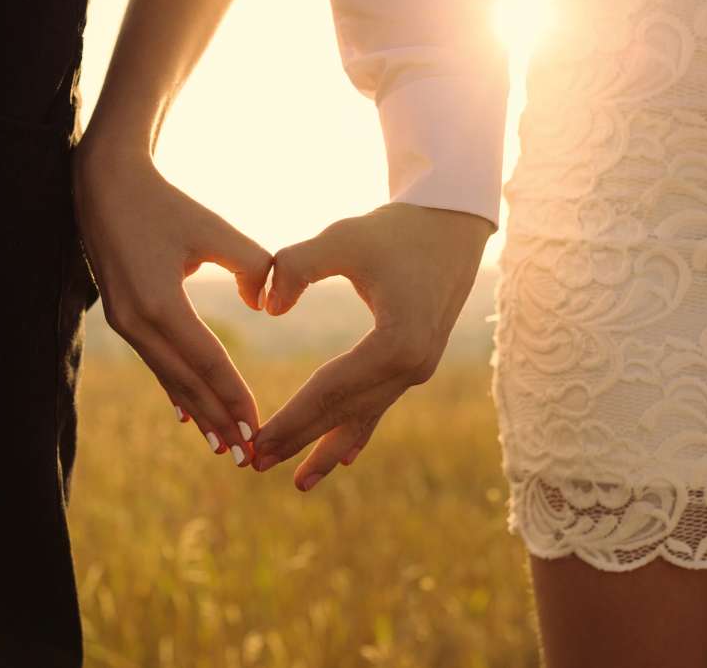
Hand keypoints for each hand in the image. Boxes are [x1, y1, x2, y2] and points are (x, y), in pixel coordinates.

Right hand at [73, 143, 271, 465]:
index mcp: (160, 302)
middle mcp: (136, 321)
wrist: (105, 186)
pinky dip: (175, 389)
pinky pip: (154, 362)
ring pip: (168, 377)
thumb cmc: (166, 204)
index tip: (258, 427)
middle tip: (247, 455)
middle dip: (217, 419)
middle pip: (185, 381)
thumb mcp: (214, 228)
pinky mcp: (122, 318)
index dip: (234, 395)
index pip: (207, 361)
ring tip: (222, 445)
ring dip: (197, 412)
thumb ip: (252, 266)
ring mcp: (124, 323)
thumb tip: (264, 306)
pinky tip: (186, 414)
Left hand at [252, 203, 492, 488]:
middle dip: (300, 440)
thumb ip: (295, 266)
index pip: (331, 390)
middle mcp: (413, 366)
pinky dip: (357, 432)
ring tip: (298, 482)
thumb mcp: (342, 238)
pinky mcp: (413, 364)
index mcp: (398, 342)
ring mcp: (417, 369)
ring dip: (326, 447)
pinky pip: (378, 405)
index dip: (291, 418)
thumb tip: (268, 309)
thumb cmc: (395, 229)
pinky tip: (344, 458)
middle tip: (256, 464)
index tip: (255, 441)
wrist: (452, 225)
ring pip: (362, 417)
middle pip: (344, 412)